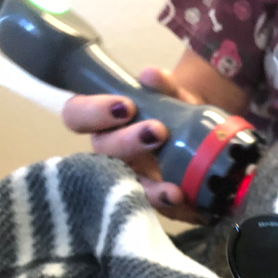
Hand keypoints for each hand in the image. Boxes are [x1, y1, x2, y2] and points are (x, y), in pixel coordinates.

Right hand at [60, 67, 205, 223]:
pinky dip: (162, 199)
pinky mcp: (145, 196)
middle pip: (101, 148)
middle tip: (157, 131)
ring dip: (144, 181)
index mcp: (102, 119)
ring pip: (120, 181)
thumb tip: (150, 75)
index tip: (124, 106)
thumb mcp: (173, 96)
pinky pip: (146, 201)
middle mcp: (108, 149)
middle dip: (127, 140)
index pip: (76, 114)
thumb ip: (163, 86)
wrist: (201, 138)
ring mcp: (124, 175)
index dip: (93, 111)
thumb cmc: (172, 112)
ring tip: (171, 182)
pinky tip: (177, 195)